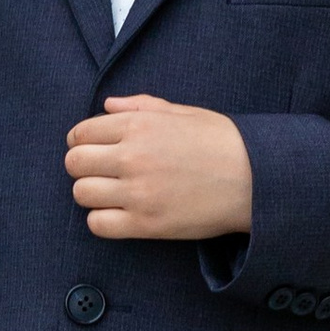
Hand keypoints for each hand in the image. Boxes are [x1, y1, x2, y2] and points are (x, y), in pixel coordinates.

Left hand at [65, 92, 254, 242]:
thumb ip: (141, 106)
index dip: (83, 142)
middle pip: (74, 163)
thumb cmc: (222, 142)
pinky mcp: (146, 224)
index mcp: (139, 124)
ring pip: (81, 194)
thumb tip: (107, 105)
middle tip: (103, 172)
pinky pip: (98, 225)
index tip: (95, 150)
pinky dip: (103, 220)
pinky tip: (121, 214)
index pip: (81, 133)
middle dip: (83, 167)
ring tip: (114, 194)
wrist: (255, 179)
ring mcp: (137, 192)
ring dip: (93, 194)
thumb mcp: (183, 113)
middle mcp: (132, 156)